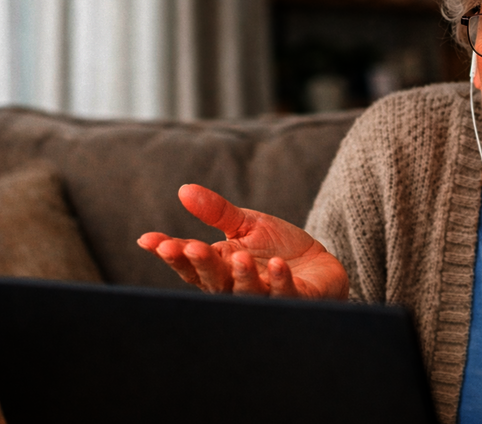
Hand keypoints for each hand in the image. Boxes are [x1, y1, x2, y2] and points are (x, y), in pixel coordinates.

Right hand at [137, 184, 348, 298]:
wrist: (320, 266)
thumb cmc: (278, 247)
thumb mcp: (246, 224)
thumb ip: (217, 211)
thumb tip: (183, 190)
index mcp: (220, 268)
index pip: (190, 263)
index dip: (171, 253)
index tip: (150, 240)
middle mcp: (236, 288)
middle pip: (213, 280)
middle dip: (202, 265)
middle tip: (191, 248)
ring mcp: (265, 298)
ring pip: (247, 293)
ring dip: (242, 276)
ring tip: (239, 257)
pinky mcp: (295, 302)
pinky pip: (285, 295)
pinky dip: (280, 281)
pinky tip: (277, 265)